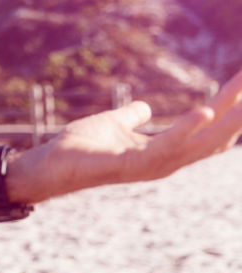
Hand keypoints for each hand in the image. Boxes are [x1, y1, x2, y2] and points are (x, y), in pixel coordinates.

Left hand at [12, 70, 241, 202]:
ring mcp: (150, 166)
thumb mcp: (114, 123)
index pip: (207, 128)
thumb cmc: (79, 147)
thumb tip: (146, 108)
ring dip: (227, 121)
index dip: (229, 106)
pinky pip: (166, 147)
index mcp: (164, 150)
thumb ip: (133, 116)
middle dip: (238, 112)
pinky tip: (205, 111)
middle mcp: (164, 161)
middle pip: (213, 137)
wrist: (49, 164)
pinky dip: (187, 130)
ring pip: (200, 145)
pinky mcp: (131, 165)